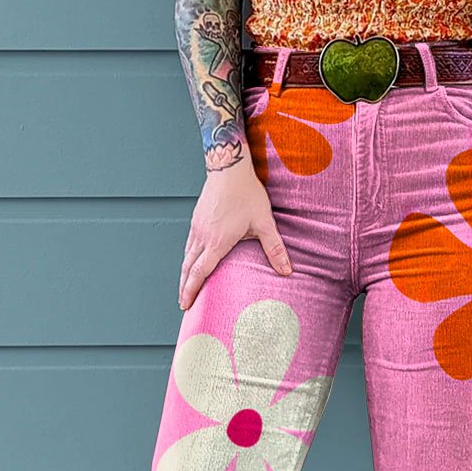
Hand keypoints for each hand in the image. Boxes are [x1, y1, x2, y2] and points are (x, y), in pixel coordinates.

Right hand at [178, 165, 292, 310]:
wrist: (228, 166)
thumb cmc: (246, 193)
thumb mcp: (264, 222)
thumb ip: (275, 248)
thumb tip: (287, 271)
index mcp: (216, 242)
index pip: (199, 272)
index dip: (191, 291)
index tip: (186, 304)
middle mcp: (202, 236)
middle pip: (188, 268)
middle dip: (184, 288)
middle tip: (184, 304)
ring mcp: (197, 226)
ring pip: (186, 256)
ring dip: (185, 274)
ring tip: (186, 287)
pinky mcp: (197, 218)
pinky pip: (189, 244)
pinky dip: (188, 258)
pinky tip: (191, 261)